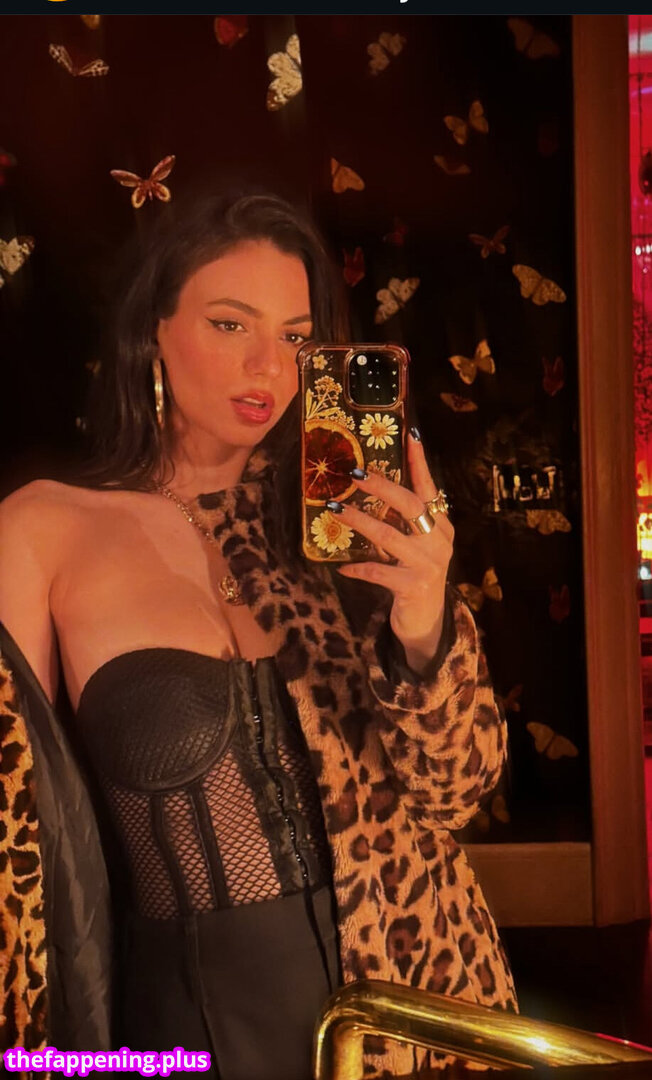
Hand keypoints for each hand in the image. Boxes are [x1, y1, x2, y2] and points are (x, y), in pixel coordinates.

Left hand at [333, 432, 453, 672]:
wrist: (426, 620)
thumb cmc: (414, 575)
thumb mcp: (414, 545)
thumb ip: (401, 522)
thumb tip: (369, 488)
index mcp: (440, 525)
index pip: (429, 487)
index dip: (419, 462)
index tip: (410, 435)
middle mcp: (439, 541)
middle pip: (410, 505)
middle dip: (382, 487)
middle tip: (355, 474)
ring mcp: (428, 564)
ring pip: (389, 534)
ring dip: (359, 521)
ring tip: (335, 510)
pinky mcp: (413, 586)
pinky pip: (379, 571)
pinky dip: (358, 567)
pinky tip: (341, 566)